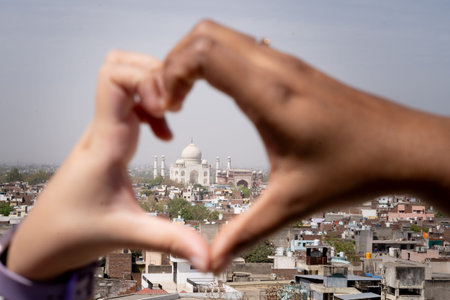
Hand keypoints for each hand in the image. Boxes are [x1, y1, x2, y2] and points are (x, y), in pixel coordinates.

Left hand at [7, 51, 208, 279]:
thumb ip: (170, 240)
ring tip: (172, 114)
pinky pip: (129, 101)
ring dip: (152, 86)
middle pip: (119, 64)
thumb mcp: (128, 234)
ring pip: (123, 78)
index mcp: (106, 142)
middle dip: (154, 73)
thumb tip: (209, 257)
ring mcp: (104, 129)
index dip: (148, 78)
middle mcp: (103, 128)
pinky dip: (150, 104)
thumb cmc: (76, 232)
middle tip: (176, 102)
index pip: (116, 79)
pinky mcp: (109, 136)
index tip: (169, 106)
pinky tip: (162, 132)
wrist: (45, 238)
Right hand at [162, 20, 449, 271]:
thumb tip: (213, 258)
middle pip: (205, 34)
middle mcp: (277, 70)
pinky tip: (220, 93)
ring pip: (223, 36)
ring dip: (194, 60)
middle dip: (174, 62)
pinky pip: (243, 48)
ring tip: (186, 96)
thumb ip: (245, 232)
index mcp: (271, 96)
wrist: (403, 147)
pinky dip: (217, 61)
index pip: (203, 54)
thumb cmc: (356, 167)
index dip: (171, 74)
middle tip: (170, 99)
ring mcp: (287, 65)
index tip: (168, 107)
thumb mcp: (292, 204)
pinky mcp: (293, 70)